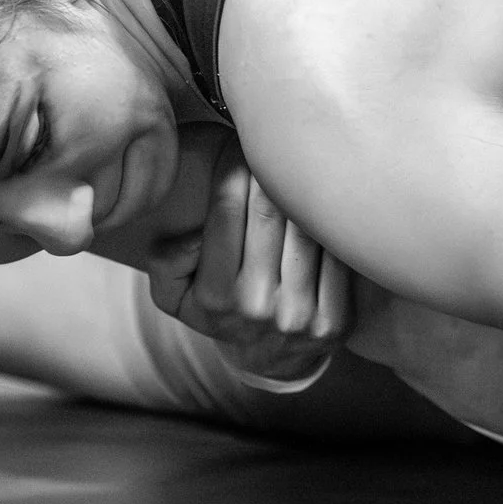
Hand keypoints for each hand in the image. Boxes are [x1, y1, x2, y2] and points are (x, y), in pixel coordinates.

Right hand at [145, 150, 351, 384]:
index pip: (227, 210)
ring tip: (300, 162)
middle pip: (270, 212)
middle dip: (270, 171)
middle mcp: (258, 305)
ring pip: (306, 228)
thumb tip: (193, 237)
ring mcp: (300, 314)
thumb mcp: (173, 295)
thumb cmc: (219, 311)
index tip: (240, 146)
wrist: (269, 359)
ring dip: (304, 190)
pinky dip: (331, 224)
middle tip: (273, 144)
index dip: (233, 168)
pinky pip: (336, 254)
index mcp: (215, 294)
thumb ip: (166, 261)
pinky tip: (326, 201)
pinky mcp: (335, 319)